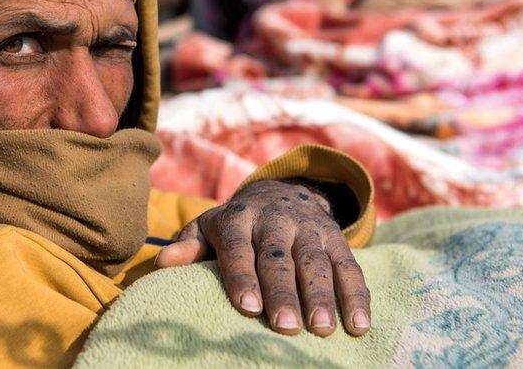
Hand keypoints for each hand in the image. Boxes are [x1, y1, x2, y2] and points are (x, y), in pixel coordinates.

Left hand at [155, 179, 370, 336]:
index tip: (247, 307)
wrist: (280, 193)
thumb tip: (162, 262)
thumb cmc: (235, 226)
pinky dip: (357, 295)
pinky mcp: (336, 239)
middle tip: (285, 326)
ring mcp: (309, 228)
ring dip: (322, 295)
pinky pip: (350, 266)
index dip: (242, 275)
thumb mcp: (207, 228)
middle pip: (279, 257)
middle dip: (284, 292)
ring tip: (322, 329)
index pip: (239, 246)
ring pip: (316, 261)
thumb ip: (189, 247)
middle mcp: (276, 220)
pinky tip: (360, 324)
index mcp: (238, 218)